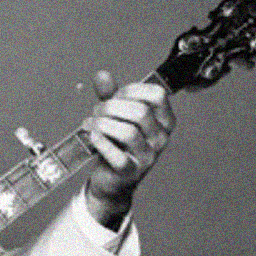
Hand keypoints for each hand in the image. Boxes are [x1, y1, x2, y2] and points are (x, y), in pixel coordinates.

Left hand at [83, 71, 174, 225]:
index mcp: (164, 121)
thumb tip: (102, 75)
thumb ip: (110, 94)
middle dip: (111, 107)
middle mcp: (161, 139)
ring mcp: (148, 157)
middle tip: (96, 112)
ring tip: (90, 124)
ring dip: (103, 123)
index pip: (157, 95)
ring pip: (128, 132)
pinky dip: (100, 142)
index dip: (132, 90)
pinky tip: (92, 136)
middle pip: (140, 112)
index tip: (115, 96)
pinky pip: (116, 155)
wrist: (111, 180)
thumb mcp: (116, 115)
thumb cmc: (117, 144)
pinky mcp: (130, 172)